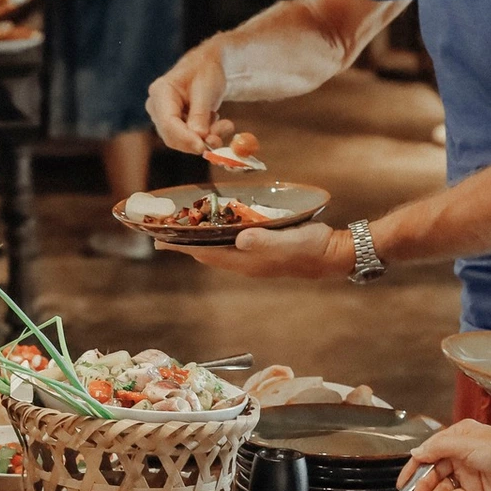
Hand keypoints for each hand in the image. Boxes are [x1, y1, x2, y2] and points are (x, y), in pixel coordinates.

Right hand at [147, 49, 235, 154]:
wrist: (206, 65)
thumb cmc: (204, 70)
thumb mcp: (206, 89)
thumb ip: (200, 114)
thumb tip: (199, 137)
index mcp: (160, 92)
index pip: (168, 122)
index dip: (185, 137)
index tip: (203, 146)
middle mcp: (157, 106)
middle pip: (172, 135)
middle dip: (197, 140)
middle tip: (218, 139)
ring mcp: (164, 117)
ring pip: (181, 140)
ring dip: (205, 138)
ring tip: (224, 126)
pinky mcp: (174, 124)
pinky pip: (188, 137)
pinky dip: (205, 135)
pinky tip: (217, 123)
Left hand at [154, 222, 350, 278]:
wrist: (332, 254)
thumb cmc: (310, 246)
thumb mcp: (287, 241)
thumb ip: (263, 241)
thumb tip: (241, 238)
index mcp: (246, 260)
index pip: (205, 252)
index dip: (181, 246)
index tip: (158, 241)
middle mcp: (245, 261)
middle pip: (206, 252)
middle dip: (183, 244)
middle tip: (160, 235)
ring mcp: (254, 257)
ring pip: (217, 250)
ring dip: (198, 241)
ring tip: (181, 233)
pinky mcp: (262, 249)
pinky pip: (231, 245)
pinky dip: (217, 237)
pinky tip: (216, 229)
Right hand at [396, 420, 490, 490]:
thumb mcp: (465, 443)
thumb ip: (438, 449)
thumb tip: (416, 453)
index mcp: (455, 439)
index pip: (427, 453)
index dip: (413, 468)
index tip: (401, 483)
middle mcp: (459, 456)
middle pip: (433, 474)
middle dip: (422, 488)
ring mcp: (468, 475)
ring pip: (443, 489)